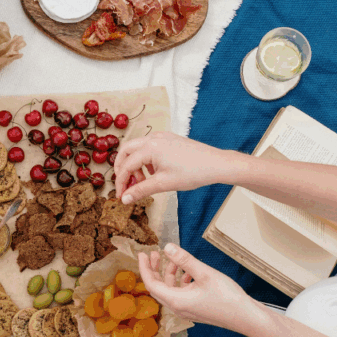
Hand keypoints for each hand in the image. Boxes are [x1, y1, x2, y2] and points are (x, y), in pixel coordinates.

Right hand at [113, 132, 230, 204]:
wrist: (215, 164)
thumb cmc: (192, 173)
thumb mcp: (163, 184)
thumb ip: (141, 190)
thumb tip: (125, 199)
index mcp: (149, 147)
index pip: (126, 165)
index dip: (121, 182)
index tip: (121, 196)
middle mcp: (153, 138)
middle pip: (126, 151)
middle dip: (122, 169)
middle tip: (125, 185)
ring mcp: (161, 136)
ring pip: (137, 148)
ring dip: (134, 164)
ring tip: (143, 181)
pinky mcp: (169, 139)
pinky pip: (149, 147)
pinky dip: (145, 159)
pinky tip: (153, 173)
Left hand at [138, 244, 258, 329]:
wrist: (245, 317)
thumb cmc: (226, 297)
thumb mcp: (204, 273)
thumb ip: (184, 260)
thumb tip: (167, 247)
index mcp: (176, 301)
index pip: (151, 284)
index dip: (144, 268)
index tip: (142, 254)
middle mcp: (178, 308)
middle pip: (158, 288)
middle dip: (155, 269)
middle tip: (155, 254)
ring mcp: (186, 310)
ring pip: (170, 290)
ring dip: (170, 274)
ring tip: (176, 259)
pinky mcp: (195, 310)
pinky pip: (181, 294)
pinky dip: (181, 281)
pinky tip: (189, 272)